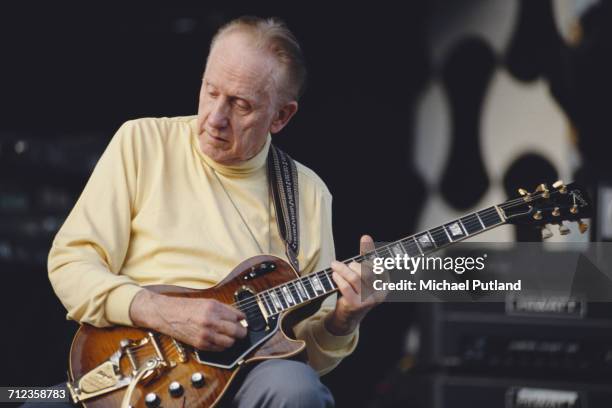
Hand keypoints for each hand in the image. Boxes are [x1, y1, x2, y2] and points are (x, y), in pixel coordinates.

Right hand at [130, 290, 246, 350]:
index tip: (243, 321)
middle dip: (242, 332)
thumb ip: (224, 309)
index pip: (238, 316)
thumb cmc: (186, 307)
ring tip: (229, 336)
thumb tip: (239, 317)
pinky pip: (218, 349)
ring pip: (230, 342)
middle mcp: (211, 321)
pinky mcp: (200, 344)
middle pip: (237, 331)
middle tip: (241, 331)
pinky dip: (222, 346)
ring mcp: (205, 334)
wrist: (167, 314)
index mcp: (214, 308)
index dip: (242, 319)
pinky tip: (219, 340)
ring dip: (232, 340)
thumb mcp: (207, 302)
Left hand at [325, 235, 384, 335]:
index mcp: (385, 284)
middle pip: (366, 271)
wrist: (349, 314)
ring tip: (335, 265)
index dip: (368, 257)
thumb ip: (367, 254)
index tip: (360, 249)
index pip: (378, 266)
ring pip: (355, 278)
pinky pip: (346, 287)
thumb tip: (366, 236)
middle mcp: (380, 293)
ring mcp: (368, 300)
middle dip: (353, 265)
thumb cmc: (358, 289)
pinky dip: (338, 278)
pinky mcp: (356, 305)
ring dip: (342, 269)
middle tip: (344, 264)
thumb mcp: (364, 272)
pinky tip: (334, 275)